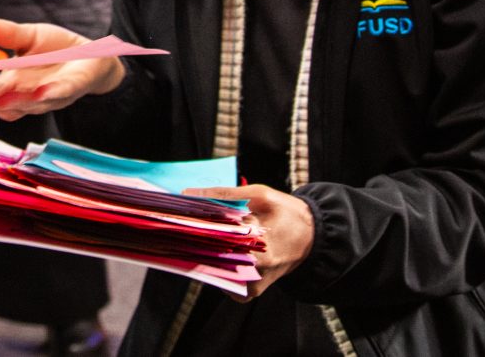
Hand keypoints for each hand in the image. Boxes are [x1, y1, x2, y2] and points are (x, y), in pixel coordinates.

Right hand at [0, 18, 125, 120]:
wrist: (91, 54)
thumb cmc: (55, 49)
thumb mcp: (29, 36)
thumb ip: (10, 34)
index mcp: (15, 83)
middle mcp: (29, 94)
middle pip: (8, 105)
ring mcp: (51, 95)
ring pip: (31, 103)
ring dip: (18, 102)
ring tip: (3, 100)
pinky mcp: (73, 88)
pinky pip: (59, 93)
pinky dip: (49, 93)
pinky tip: (40, 91)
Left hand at [180, 183, 315, 300]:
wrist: (311, 237)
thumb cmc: (285, 212)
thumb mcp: (259, 194)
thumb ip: (225, 194)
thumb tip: (189, 194)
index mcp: (260, 244)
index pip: (213, 237)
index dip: (190, 225)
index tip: (173, 216)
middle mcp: (256, 269)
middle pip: (209, 256)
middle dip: (193, 239)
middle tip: (178, 224)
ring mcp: (253, 284)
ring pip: (213, 271)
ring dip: (202, 253)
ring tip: (197, 235)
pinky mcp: (251, 291)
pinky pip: (223, 282)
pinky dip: (215, 266)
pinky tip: (213, 250)